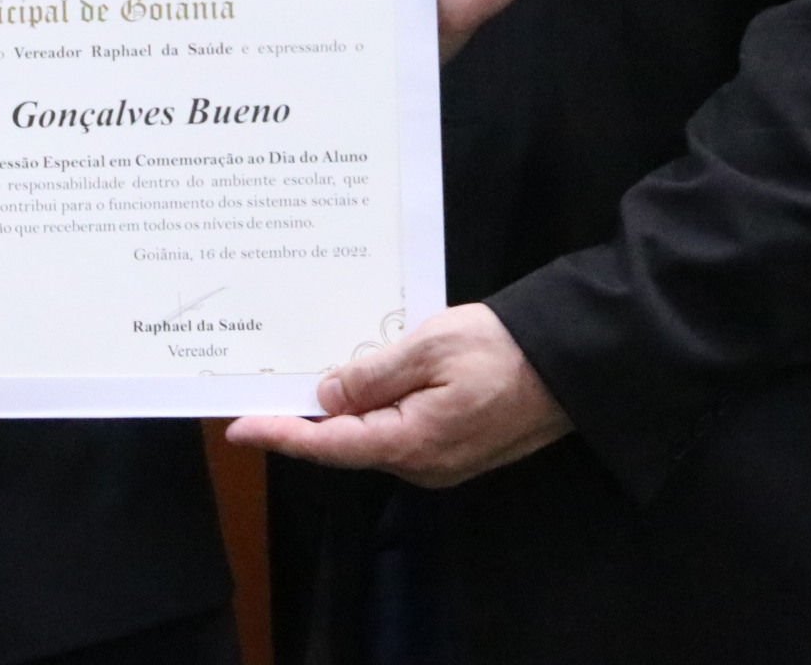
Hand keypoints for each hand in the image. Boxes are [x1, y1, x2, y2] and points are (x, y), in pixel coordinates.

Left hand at [225, 302, 571, 486]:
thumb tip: (325, 397)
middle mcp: (423, 464)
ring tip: (302, 377)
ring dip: (341, 410)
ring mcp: (441, 460)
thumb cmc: (503, 349)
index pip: (331, 444)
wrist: (572, 367)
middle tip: (263, 387)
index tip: (238, 428)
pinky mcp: (455, 446)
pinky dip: (372, 408)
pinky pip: (398, 430)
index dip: (281, 435)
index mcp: (413, 442)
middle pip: (348, 443)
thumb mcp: (430, 346)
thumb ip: (373, 375)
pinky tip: (359, 382)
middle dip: (305, 418)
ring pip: (373, 436)